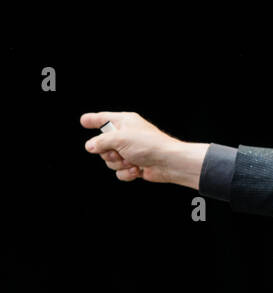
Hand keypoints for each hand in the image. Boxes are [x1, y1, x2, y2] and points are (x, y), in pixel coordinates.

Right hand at [80, 111, 207, 187]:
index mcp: (125, 122)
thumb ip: (100, 142)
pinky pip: (119, 171)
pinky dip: (127, 173)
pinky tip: (137, 170)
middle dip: (108, 153)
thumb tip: (89, 146)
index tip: (83, 121)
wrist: (169, 163)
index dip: (93, 120)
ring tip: (132, 161)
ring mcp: (130, 151)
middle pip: (102, 146)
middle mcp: (127, 135)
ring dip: (119, 164)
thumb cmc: (149, 145)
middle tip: (119, 153)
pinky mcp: (134, 165)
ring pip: (110, 161)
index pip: (104, 119)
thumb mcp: (120, 138)